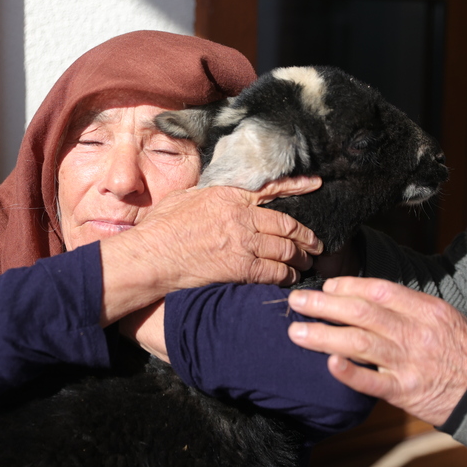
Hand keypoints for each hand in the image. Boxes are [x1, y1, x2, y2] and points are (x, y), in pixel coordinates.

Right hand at [97, 176, 321, 326]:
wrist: (151, 256)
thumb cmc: (161, 227)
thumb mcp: (184, 197)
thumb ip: (208, 195)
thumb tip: (217, 195)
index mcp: (228, 195)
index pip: (271, 190)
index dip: (297, 187)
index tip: (314, 186)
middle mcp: (241, 217)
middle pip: (286, 225)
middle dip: (305, 236)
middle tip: (315, 244)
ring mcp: (242, 243)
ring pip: (285, 250)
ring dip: (300, 258)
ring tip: (306, 264)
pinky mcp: (240, 268)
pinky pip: (274, 272)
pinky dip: (286, 276)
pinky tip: (290, 279)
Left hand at [286, 277, 466, 425]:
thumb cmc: (465, 351)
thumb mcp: (444, 318)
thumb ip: (409, 308)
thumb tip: (368, 297)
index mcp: (426, 310)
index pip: (379, 290)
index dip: (348, 286)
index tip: (326, 287)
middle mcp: (415, 333)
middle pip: (361, 313)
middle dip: (324, 305)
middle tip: (297, 301)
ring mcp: (409, 363)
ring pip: (359, 343)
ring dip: (323, 335)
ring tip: (296, 332)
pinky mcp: (405, 393)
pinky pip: (372, 382)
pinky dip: (349, 373)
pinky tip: (328, 364)